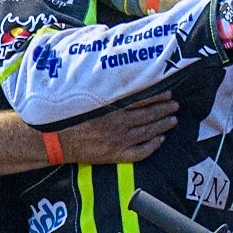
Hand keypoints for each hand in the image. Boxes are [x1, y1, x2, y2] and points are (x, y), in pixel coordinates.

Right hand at [53, 94, 178, 163]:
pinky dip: (152, 146)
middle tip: (176, 105)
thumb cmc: (70, 115)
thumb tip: (123, 77)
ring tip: (173, 120)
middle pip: (148, 116)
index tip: (168, 92)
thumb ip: (105, 90)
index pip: (142, 100)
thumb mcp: (87, 98)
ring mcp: (118, 142)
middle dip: (165, 110)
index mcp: (111, 109)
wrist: (56, 140)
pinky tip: (160, 140)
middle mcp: (117, 125)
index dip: (157, 96)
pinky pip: (140, 153)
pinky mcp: (115, 156)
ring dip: (163, 126)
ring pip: (147, 133)